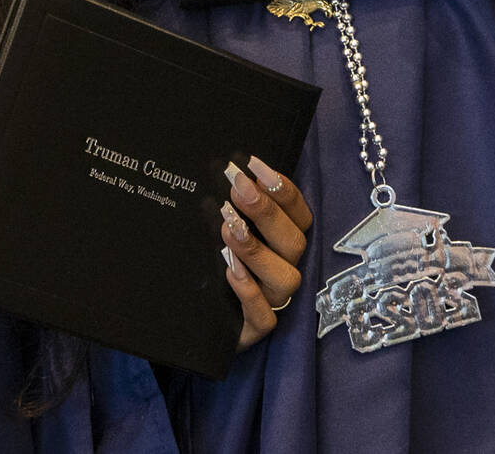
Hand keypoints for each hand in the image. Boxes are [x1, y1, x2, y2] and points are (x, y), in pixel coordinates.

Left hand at [220, 154, 313, 349]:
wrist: (194, 313)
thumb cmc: (214, 260)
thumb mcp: (224, 228)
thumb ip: (234, 206)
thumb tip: (230, 171)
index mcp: (284, 242)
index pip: (299, 214)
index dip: (282, 190)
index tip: (254, 166)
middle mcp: (285, 268)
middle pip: (294, 242)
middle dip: (267, 213)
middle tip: (238, 190)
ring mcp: (273, 301)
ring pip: (286, 279)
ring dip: (258, 251)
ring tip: (229, 230)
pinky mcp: (255, 328)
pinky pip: (264, 317)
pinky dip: (250, 293)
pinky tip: (231, 272)